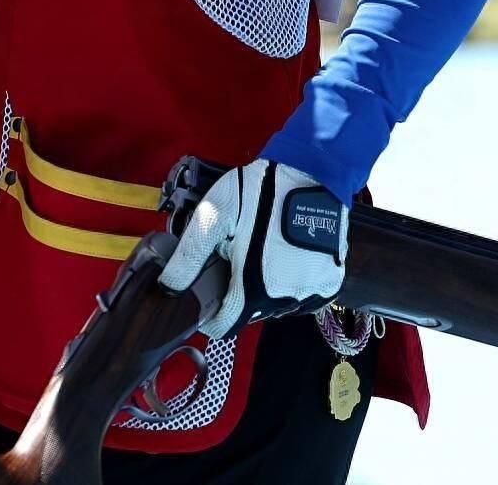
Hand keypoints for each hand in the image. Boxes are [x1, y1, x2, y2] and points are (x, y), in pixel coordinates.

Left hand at [154, 158, 345, 340]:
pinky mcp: (330, 284)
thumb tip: (168, 287)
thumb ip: (189, 255)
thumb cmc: (262, 189)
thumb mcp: (215, 216)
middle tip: (236, 256)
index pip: (224, 327)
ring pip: (277, 306)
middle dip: (238, 292)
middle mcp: (286, 298)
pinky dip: (291, 284)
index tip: (207, 297)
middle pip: (250, 313)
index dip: (209, 316)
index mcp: (254, 287)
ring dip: (266, 289)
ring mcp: (311, 292)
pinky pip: (303, 297)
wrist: (314, 170)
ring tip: (262, 251)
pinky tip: (285, 257)